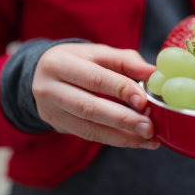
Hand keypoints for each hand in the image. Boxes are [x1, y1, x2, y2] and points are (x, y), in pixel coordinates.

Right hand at [32, 43, 159, 149]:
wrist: (41, 74)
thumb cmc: (78, 60)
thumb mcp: (98, 53)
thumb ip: (126, 61)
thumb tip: (153, 72)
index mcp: (59, 63)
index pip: (93, 78)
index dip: (120, 89)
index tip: (143, 100)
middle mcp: (50, 88)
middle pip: (89, 107)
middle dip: (123, 120)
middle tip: (149, 127)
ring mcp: (51, 111)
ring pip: (88, 128)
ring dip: (122, 136)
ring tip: (148, 138)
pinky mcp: (58, 126)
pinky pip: (89, 136)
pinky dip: (115, 139)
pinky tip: (135, 140)